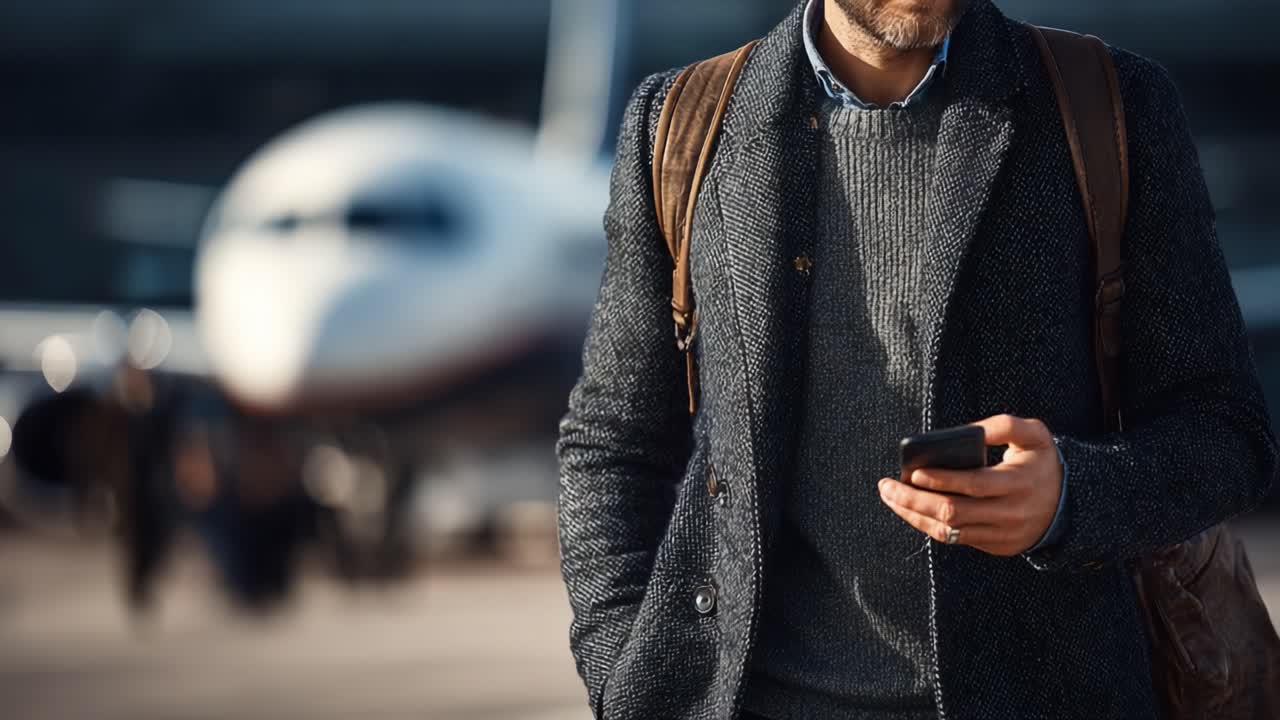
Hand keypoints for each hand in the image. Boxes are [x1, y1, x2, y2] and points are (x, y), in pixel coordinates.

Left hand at [877, 414, 1062, 556]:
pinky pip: (955, 539)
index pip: (974, 484)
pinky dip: (929, 526)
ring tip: (891, 497)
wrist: (1071, 505)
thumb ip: (1005, 425)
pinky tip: (910, 510)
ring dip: (914, 515)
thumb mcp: (1035, 435)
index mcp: (1019, 482)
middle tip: (886, 486)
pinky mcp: (995, 546)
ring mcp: (1002, 534)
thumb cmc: (1042, 462)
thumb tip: (969, 431)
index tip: (913, 472)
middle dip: (914, 500)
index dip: (942, 480)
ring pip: (949, 531)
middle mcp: (1010, 513)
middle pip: (953, 512)